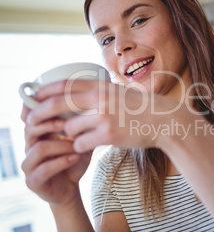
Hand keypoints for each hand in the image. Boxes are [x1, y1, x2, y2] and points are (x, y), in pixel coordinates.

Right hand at [21, 104, 91, 205]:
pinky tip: (74, 157)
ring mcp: (29, 164)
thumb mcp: (80, 140)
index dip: (41, 108)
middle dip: (51, 123)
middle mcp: (29, 146)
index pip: (31, 116)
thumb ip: (80, 125)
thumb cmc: (74, 160)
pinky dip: (61, 162)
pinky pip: (43, 169)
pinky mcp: (32, 181)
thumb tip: (90, 106)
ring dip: (61, 145)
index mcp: (38, 134)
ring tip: (77, 145)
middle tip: (69, 124)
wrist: (71, 188)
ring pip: (39, 148)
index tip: (60, 103)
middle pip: (30, 128)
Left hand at [28, 80, 179, 152]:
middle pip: (58, 104)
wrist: (163, 121)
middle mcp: (100, 99)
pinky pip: (81, 143)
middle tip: (35, 122)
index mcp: (101, 86)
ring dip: (71, 134)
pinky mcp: (108, 135)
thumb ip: (97, 92)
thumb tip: (72, 94)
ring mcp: (104, 117)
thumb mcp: (117, 92)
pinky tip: (91, 144)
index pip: (65, 85)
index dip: (45, 91)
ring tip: (82, 135)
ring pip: (69, 128)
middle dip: (42, 114)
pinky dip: (81, 146)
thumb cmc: (140, 107)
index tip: (33, 97)